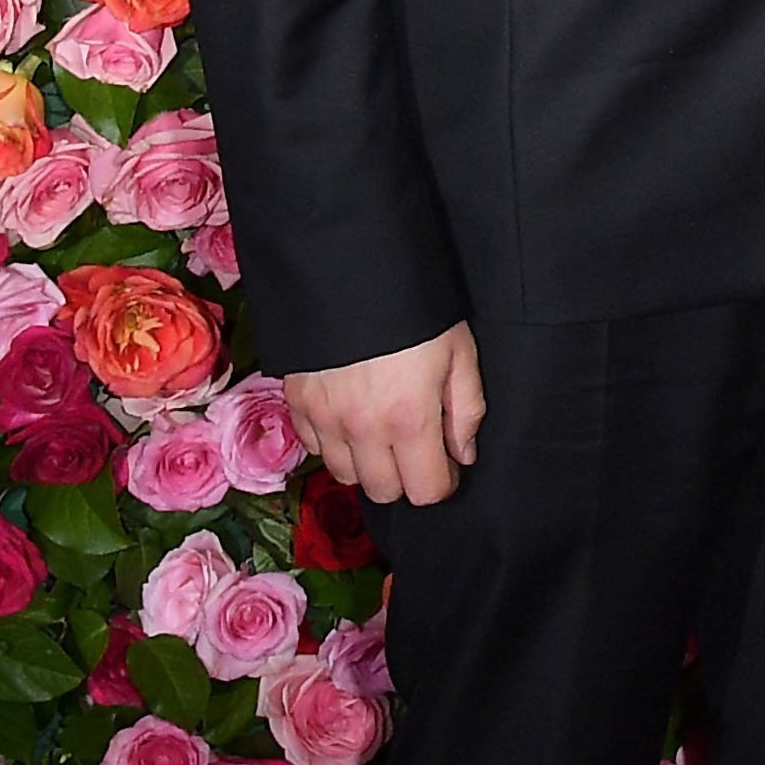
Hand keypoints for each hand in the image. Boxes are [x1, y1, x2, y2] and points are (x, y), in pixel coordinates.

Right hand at [288, 324, 484, 505]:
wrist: (349, 272)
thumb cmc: (416, 310)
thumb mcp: (460, 352)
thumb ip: (466, 410)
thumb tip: (463, 454)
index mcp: (409, 420)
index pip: (425, 491)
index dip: (442, 482)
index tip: (447, 464)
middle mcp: (362, 429)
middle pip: (383, 492)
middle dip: (406, 477)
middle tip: (417, 446)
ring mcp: (324, 419)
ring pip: (346, 475)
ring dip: (368, 463)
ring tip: (384, 431)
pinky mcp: (297, 404)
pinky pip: (315, 448)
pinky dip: (335, 443)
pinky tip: (353, 416)